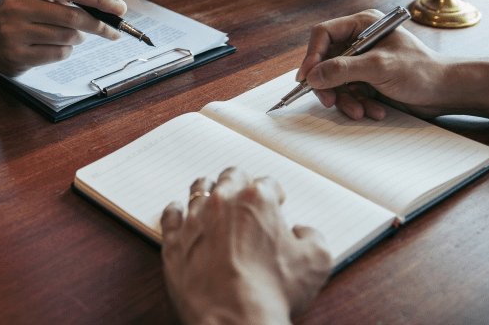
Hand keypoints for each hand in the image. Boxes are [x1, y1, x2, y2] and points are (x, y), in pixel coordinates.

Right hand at [0, 0, 125, 75]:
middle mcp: (17, 6)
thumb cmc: (27, 10)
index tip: (120, 8)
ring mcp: (14, 32)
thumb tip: (105, 0)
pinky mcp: (17, 55)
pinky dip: (67, 50)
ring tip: (73, 34)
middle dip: (99, 25)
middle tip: (114, 30)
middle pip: (73, 16)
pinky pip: (59, 53)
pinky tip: (56, 45)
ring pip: (69, 37)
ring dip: (80, 37)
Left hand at [161, 167, 331, 324]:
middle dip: (242, 183)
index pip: (268, 182)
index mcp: (258, 199)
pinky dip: (177, 210)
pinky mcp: (174, 241)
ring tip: (214, 198)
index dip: (276, 194)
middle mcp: (224, 201)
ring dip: (210, 190)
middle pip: (232, 176)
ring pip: (200, 188)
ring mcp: (196, 219)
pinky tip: (180, 211)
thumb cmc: (273, 291)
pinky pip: (171, 214)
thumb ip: (313, 236)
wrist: (234, 321)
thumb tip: (301, 232)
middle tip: (246, 197)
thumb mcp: (317, 261)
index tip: (277, 204)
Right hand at [296, 9, 452, 120]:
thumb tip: (313, 76)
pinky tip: (374, 110)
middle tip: (329, 101)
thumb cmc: (422, 71)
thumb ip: (344, 69)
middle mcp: (360, 41)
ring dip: (346, 99)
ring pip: (336, 81)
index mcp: (362, 25)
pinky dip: (357, 104)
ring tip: (360, 111)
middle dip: (328, 84)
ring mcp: (363, 62)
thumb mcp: (380, 67)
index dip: (311, 56)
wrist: (446, 91)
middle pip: (326, 61)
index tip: (306, 78)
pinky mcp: (368, 80)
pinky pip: (349, 93)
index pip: (324, 34)